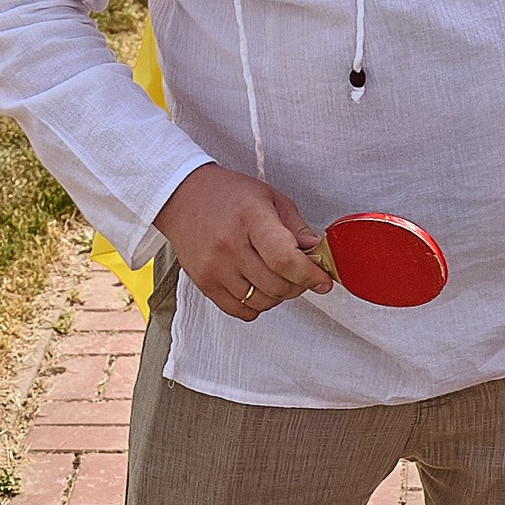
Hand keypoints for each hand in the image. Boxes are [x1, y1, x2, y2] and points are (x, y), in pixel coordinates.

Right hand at [157, 162, 333, 319]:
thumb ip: (295, 226)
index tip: (322, 281)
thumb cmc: (227, 194)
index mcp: (251, 218)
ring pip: (261, 301)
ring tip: (276, 277)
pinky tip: (257, 287)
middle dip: (298, 285)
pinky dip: (256, 304)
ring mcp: (215, 267)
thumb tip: (315, 252)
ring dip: (277, 295)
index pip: (285, 259)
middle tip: (300, 274)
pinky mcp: (204, 283)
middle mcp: (230, 245)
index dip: (309, 275)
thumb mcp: (269, 197)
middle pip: (276, 285)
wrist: (182, 197)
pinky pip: (240, 310)